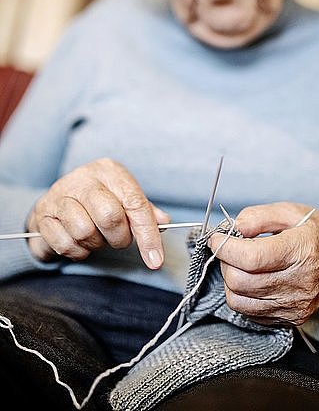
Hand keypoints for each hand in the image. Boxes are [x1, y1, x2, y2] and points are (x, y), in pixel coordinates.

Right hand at [27, 157, 169, 268]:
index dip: (148, 235)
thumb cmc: (97, 201)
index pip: (135, 204)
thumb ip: (144, 211)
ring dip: (95, 244)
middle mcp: (84, 179)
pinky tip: (78, 242)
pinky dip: (77, 251)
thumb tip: (163, 222)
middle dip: (118, 238)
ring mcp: (60, 195)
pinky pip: (66, 244)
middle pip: (110, 216)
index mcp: (109, 171)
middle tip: (117, 239)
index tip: (155, 259)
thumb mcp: (123, 198)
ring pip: (85, 231)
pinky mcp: (43, 215)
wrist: (56, 202)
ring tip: (95, 237)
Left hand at [208, 202, 318, 325]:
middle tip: (230, 249)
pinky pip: (249, 312)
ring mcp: (294, 305)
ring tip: (240, 264)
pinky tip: (252, 279)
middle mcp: (299, 282)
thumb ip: (259, 216)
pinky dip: (242, 295)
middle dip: (226, 262)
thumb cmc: (317, 235)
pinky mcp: (289, 319)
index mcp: (301, 251)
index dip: (225, 247)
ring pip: (239, 300)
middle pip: (240, 281)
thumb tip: (233, 228)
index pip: (250, 258)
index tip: (217, 238)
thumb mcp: (291, 212)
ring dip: (231, 280)